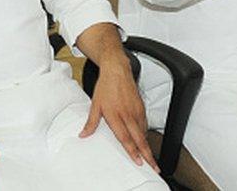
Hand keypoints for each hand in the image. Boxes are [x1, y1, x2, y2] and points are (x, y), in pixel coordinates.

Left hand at [80, 57, 157, 172]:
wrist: (117, 70)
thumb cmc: (106, 86)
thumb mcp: (95, 105)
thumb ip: (91, 122)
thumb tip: (84, 134)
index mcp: (115, 115)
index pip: (126, 138)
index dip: (133, 151)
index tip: (138, 161)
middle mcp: (128, 114)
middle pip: (140, 139)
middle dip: (147, 154)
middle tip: (153, 166)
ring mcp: (136, 111)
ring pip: (143, 132)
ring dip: (147, 146)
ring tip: (150, 157)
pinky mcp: (141, 107)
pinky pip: (145, 124)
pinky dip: (145, 134)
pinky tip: (144, 139)